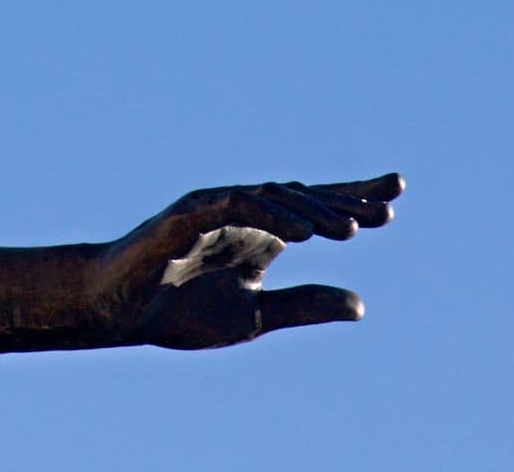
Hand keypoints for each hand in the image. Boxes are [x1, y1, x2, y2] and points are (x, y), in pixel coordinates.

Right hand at [94, 173, 403, 348]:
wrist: (118, 311)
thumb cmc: (176, 310)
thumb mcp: (255, 316)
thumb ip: (304, 306)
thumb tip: (363, 304)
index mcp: (260, 237)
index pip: (312, 211)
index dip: (351, 199)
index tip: (394, 197)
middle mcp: (243, 216)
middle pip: (301, 198)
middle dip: (344, 200)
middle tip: (386, 209)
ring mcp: (215, 209)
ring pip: (272, 198)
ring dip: (311, 211)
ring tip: (351, 229)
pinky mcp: (189, 213)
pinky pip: (235, 206)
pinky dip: (268, 213)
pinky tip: (300, 233)